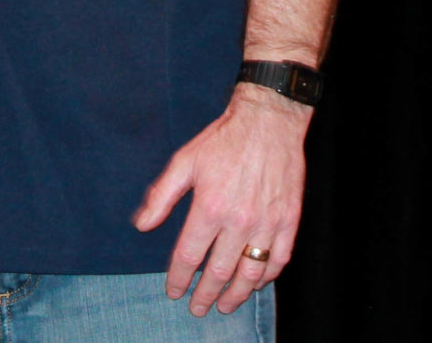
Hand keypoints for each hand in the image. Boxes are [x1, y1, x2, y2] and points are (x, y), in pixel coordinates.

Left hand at [133, 83, 309, 314]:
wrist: (268, 122)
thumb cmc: (223, 140)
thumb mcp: (184, 161)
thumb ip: (162, 196)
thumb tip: (142, 225)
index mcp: (210, 207)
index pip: (190, 256)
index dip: (180, 279)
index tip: (174, 291)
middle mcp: (239, 220)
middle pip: (219, 272)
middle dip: (206, 295)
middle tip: (198, 308)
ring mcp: (267, 223)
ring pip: (251, 273)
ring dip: (236, 295)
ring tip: (225, 305)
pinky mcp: (289, 221)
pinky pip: (278, 259)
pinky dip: (267, 277)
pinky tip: (256, 282)